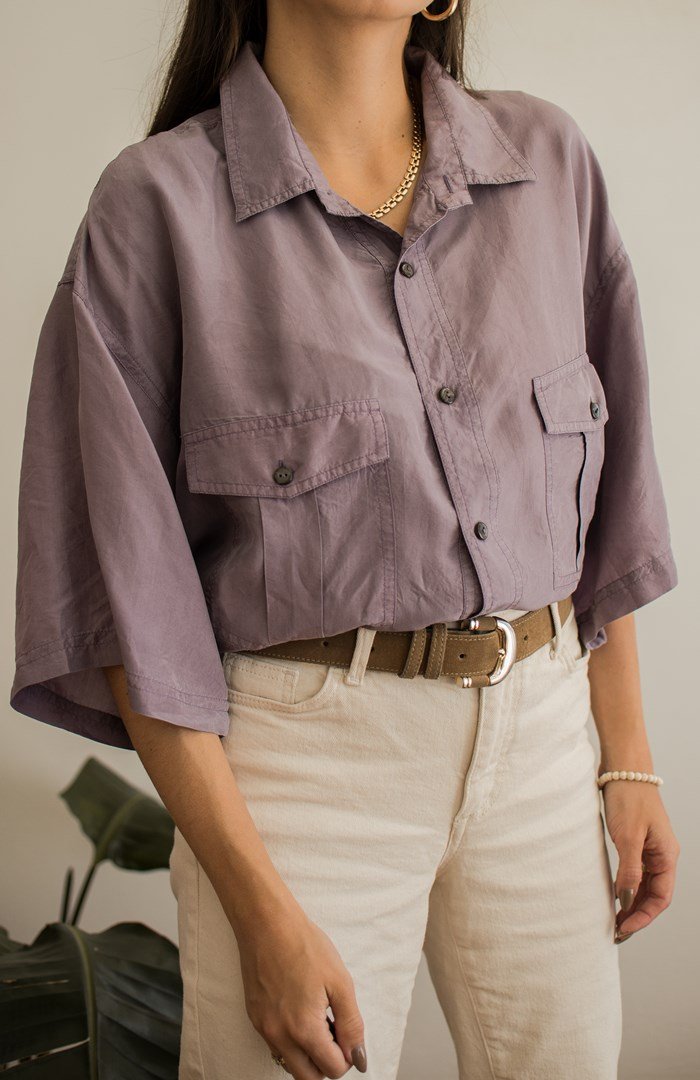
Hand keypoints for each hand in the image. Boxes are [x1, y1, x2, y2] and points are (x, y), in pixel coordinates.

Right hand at [235, 898, 366, 1077]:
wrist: (267, 922)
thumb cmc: (304, 945)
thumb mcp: (340, 982)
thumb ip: (352, 1025)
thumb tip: (359, 1057)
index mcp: (303, 1029)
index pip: (332, 1070)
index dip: (348, 1056)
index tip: (348, 1032)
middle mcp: (279, 1036)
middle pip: (308, 1077)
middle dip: (327, 1062)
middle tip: (335, 1030)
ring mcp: (263, 1028)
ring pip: (290, 1063)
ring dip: (308, 1053)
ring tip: (319, 1018)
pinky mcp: (254, 1017)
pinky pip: (276, 1044)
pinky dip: (292, 1039)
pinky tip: (301, 1009)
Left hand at [601, 779, 679, 942]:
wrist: (622, 767)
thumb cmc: (628, 797)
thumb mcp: (627, 836)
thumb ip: (629, 870)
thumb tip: (627, 900)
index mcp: (666, 855)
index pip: (660, 897)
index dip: (643, 917)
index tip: (623, 929)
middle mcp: (662, 854)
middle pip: (654, 894)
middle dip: (637, 915)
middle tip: (615, 931)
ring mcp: (650, 848)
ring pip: (645, 885)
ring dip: (631, 903)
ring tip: (613, 919)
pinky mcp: (636, 840)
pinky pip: (635, 871)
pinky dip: (626, 886)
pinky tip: (613, 895)